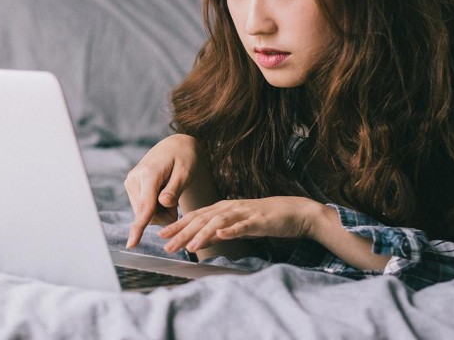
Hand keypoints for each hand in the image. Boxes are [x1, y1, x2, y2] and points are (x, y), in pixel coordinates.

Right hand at [124, 134, 203, 247]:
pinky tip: (161, 192)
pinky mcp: (131, 186)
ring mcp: (131, 182)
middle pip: (148, 214)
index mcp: (149, 174)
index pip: (145, 206)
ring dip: (160, 210)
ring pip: (145, 214)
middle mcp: (135, 179)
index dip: (139, 227)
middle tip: (175, 197)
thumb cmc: (184, 157)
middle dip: (165, 214)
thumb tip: (163, 204)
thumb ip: (174, 189)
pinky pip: (143, 208)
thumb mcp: (186, 172)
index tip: (131, 243)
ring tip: (169, 192)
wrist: (174, 145)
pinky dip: (155, 206)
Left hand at [159, 196, 323, 254]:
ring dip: (202, 234)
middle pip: (201, 219)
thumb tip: (196, 241)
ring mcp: (244, 213)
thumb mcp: (235, 225)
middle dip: (182, 232)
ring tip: (189, 246)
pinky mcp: (258, 220)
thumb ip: (216, 231)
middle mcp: (229, 208)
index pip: (195, 217)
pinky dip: (231, 230)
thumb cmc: (263, 219)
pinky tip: (221, 236)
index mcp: (222, 208)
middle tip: (166, 245)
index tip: (160, 235)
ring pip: (218, 222)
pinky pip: (243, 225)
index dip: (177, 225)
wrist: (293, 212)